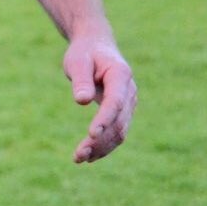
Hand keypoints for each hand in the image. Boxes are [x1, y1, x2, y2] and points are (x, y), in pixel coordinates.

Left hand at [64, 34, 135, 162]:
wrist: (96, 46)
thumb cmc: (84, 53)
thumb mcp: (77, 61)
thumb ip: (81, 80)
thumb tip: (81, 101)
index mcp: (120, 75)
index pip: (115, 102)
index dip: (104, 119)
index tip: (91, 134)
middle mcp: (129, 91)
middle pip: (119, 122)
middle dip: (100, 141)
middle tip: (78, 155)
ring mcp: (129, 103)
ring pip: (120, 131)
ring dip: (102, 147)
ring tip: (79, 159)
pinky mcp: (123, 111)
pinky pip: (117, 132)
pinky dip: (104, 145)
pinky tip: (88, 156)